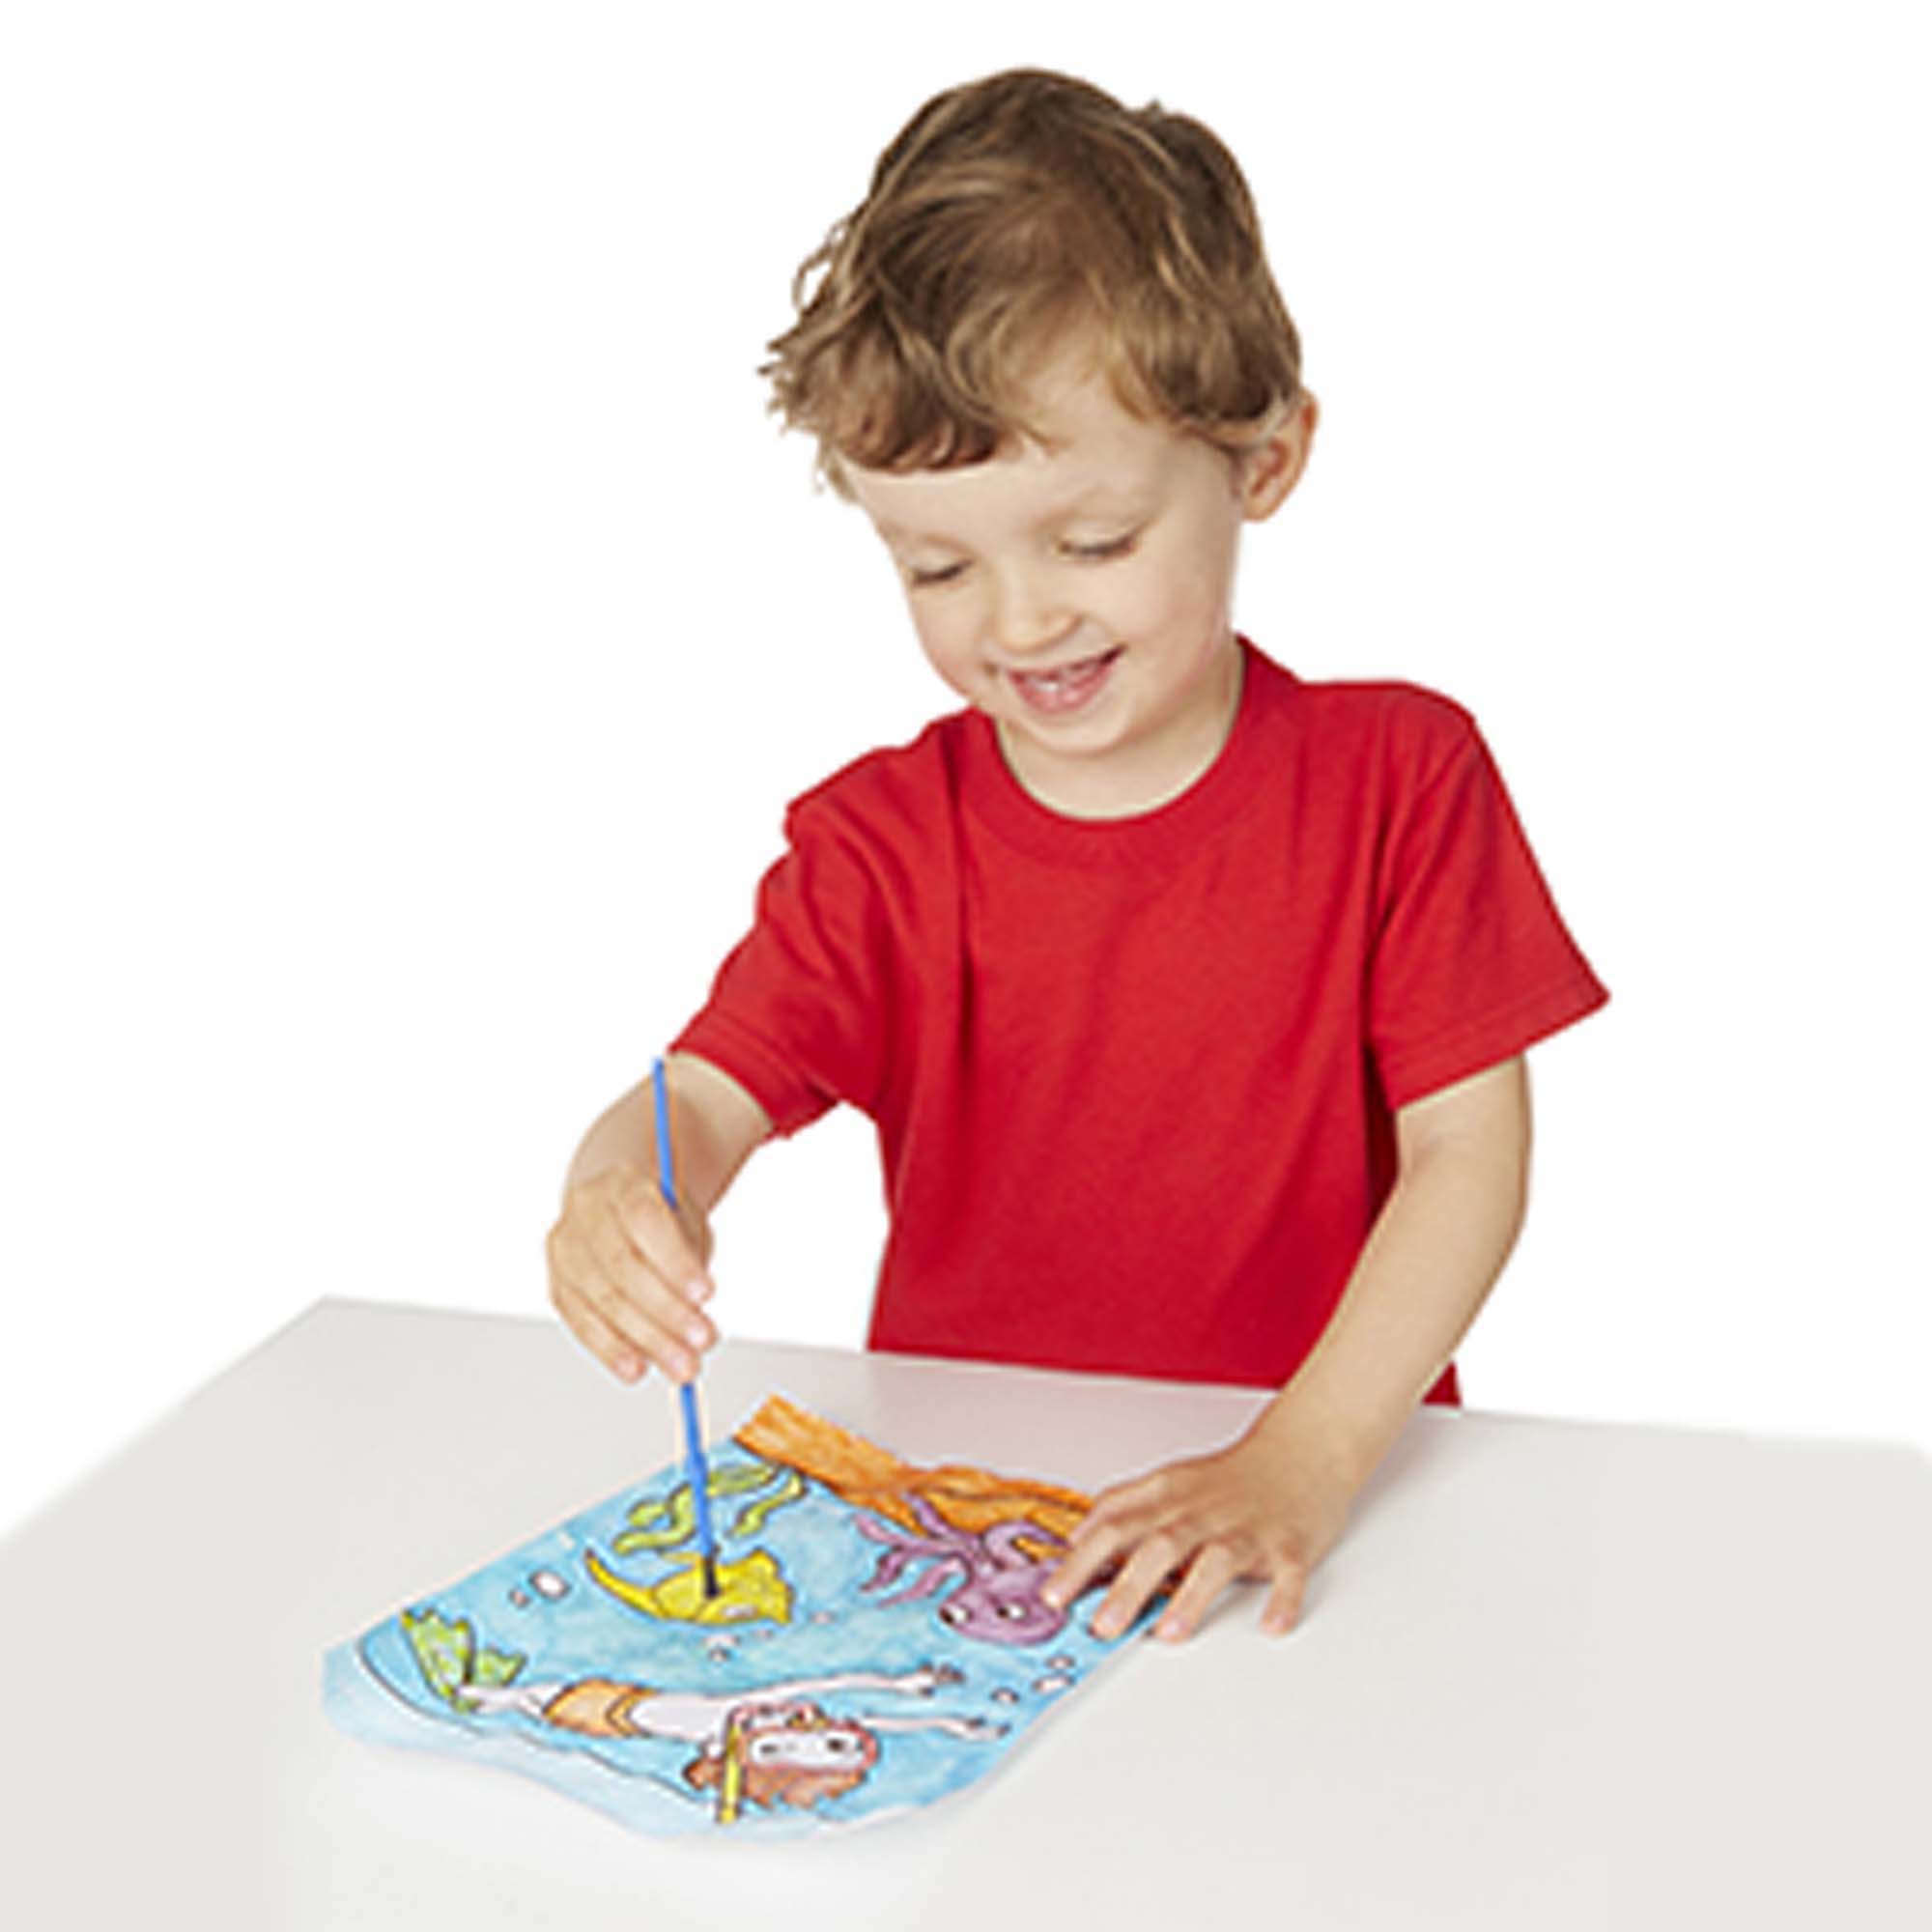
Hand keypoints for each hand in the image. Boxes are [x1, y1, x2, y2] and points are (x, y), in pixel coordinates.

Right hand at [546, 1162, 717, 1384]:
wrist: (613, 1202)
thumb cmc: (657, 1214)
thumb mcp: (683, 1218)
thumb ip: (688, 1257)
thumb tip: (696, 1316)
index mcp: (623, 1182)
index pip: (645, 1219)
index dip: (675, 1260)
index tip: (707, 1294)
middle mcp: (585, 1211)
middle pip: (622, 1266)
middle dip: (666, 1310)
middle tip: (702, 1341)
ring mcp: (564, 1247)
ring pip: (601, 1298)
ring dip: (645, 1338)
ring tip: (681, 1365)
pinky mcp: (556, 1282)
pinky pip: (580, 1320)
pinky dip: (611, 1349)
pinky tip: (637, 1369)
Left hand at [1040, 1421, 1361, 1642]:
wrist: (1301, 1451)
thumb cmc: (1229, 1478)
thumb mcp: (1169, 1482)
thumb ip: (1123, 1508)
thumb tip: (1077, 1540)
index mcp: (1169, 1497)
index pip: (1115, 1524)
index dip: (1081, 1559)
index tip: (1054, 1594)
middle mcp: (1203, 1512)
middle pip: (1159, 1544)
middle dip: (1127, 1586)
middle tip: (1100, 1626)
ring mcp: (1247, 1529)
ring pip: (1216, 1560)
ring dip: (1192, 1596)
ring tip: (1169, 1633)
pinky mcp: (1290, 1544)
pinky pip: (1288, 1573)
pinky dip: (1282, 1598)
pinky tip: (1271, 1626)